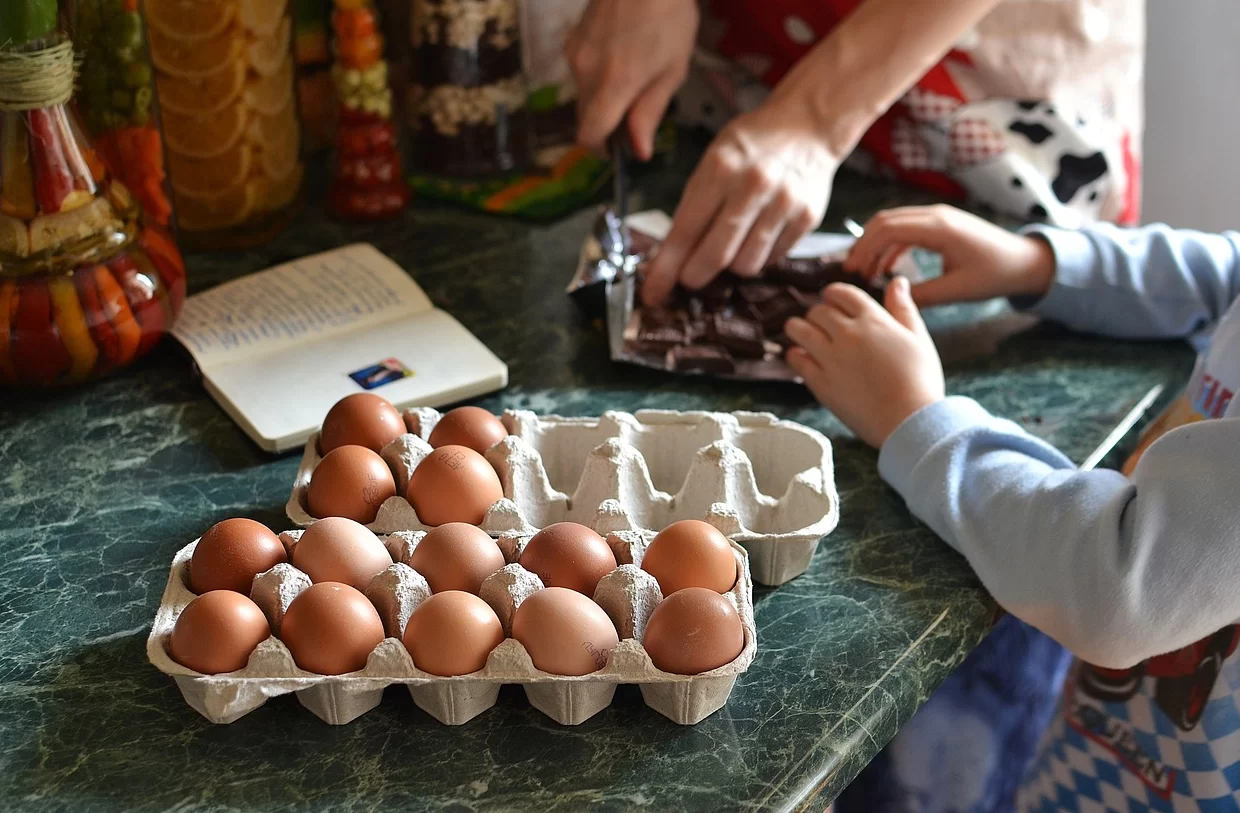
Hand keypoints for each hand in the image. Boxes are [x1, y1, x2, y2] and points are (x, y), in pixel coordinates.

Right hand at [565, 0, 697, 160]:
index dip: (601, 149)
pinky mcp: (571, 39)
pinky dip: (597, 76)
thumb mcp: (673, 69)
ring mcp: (574, 54)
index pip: (589, 134)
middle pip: (585, 117)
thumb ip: (650, 112)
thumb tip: (639, 150)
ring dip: (602, 98)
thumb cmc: (668, 15)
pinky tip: (620, 54)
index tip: (617, 149)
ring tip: (633, 73)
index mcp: (613, 84)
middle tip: (636, 110)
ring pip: (582, 94)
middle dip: (606, 123)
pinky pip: (581, 71)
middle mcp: (586, 72)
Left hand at [641, 98, 837, 305]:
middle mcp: (753, 186)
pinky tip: (756, 236)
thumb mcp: (714, 160)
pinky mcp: (807, 218)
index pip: (686, 231)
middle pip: (716, 256)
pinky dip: (758, 256)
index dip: (666, 268)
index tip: (653, 293)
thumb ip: (694, 205)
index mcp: (720, 168)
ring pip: (746, 265)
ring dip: (731, 267)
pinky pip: (772, 259)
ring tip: (730, 246)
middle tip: (689, 278)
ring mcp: (784, 203)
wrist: (808, 124)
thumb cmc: (751, 145)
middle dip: (695, 276)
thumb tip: (671, 257)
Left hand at [785, 277, 944, 447]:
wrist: (909, 421)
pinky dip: (795, 355)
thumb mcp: (918, 338)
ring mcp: (831, 358)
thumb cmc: (920, 381)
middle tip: (820, 323)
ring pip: (799, 330)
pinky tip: (801, 356)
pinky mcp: (820, 382)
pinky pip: (796, 360)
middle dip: (818, 313)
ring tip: (801, 333)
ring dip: (798, 328)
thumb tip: (897, 281)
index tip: (832, 300)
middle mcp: (848, 334)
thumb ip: (903, 308)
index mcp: (873, 320)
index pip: (842, 293)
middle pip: (818, 311)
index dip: (834, 294)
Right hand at [844, 205, 1056, 306]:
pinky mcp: (941, 223)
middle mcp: (936, 215)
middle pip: (884, 221)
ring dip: (875, 243)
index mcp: (939, 228)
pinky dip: (891, 244)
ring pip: (893, 222)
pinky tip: (886, 267)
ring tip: (865, 271)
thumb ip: (921, 295)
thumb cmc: (995, 274)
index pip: (888, 230)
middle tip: (851, 271)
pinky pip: (907, 228)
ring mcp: (938, 216)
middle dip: (863, 244)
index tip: (852, 272)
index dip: (865, 249)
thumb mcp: (957, 290)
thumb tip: (889, 299)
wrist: (1025, 260)